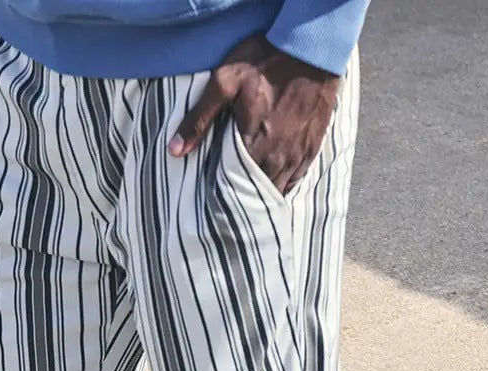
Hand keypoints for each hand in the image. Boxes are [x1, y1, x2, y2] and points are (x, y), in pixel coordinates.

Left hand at [169, 36, 339, 195]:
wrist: (311, 48)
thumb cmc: (266, 60)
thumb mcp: (225, 81)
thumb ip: (199, 117)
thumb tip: (176, 150)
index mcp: (254, 144)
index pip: (235, 187)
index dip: (223, 198)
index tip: (211, 204)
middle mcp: (277, 157)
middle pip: (256, 194)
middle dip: (241, 201)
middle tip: (226, 206)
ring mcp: (297, 155)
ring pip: (277, 191)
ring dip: (262, 197)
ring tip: (247, 202)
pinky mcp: (311, 149)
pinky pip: (295, 181)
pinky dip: (283, 187)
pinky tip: (272, 187)